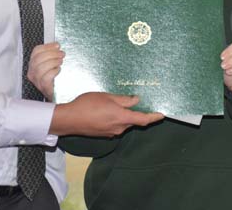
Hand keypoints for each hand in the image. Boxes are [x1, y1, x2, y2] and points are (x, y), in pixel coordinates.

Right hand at [27, 42, 64, 99]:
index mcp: (33, 64)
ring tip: (61, 62)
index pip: (36, 51)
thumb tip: (57, 46)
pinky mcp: (43, 87)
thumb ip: (51, 55)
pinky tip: (58, 70)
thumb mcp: (50, 64)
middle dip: (52, 54)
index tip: (57, 45)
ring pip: (40, 68)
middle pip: (38, 58)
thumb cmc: (54, 78)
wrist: (57, 95)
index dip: (47, 46)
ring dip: (53, 62)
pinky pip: (45, 78)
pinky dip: (53, 71)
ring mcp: (37, 81)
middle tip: (62, 54)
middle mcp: (32, 72)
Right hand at [49, 92, 163, 136]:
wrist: (69, 120)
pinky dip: (114, 118)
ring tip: (113, 102)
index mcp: (122, 118)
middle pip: (132, 120)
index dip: (154, 117)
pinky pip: (114, 125)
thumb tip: (136, 101)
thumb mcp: (107, 97)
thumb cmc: (87, 105)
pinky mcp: (103, 134)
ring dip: (122, 114)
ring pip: (123, 122)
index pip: (143, 120)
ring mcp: (111, 132)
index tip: (162, 115)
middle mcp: (119, 128)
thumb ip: (123, 100)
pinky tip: (105, 110)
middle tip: (133, 99)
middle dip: (134, 112)